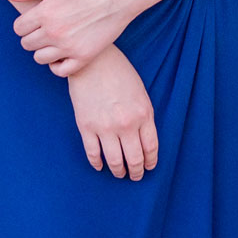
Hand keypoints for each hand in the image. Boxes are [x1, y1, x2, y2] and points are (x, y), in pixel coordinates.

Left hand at [5, 0, 137, 75]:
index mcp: (46, 12)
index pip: (19, 28)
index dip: (25, 24)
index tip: (35, 20)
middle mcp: (54, 32)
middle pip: (27, 44)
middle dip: (32, 36)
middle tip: (45, 29)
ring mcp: (69, 46)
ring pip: (40, 58)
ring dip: (43, 50)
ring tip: (54, 40)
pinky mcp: (84, 57)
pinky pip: (60, 71)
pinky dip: (58, 65)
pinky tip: (63, 54)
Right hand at [66, 46, 157, 180]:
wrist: (93, 61)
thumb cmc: (119, 72)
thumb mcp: (141, 93)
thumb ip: (143, 116)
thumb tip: (143, 139)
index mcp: (143, 114)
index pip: (151, 148)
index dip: (150, 162)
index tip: (149, 168)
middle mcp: (126, 124)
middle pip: (134, 158)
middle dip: (136, 171)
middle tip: (135, 177)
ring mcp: (105, 127)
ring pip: (114, 161)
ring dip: (118, 171)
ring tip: (120, 174)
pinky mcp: (86, 127)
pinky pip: (93, 153)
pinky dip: (97, 163)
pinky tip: (100, 166)